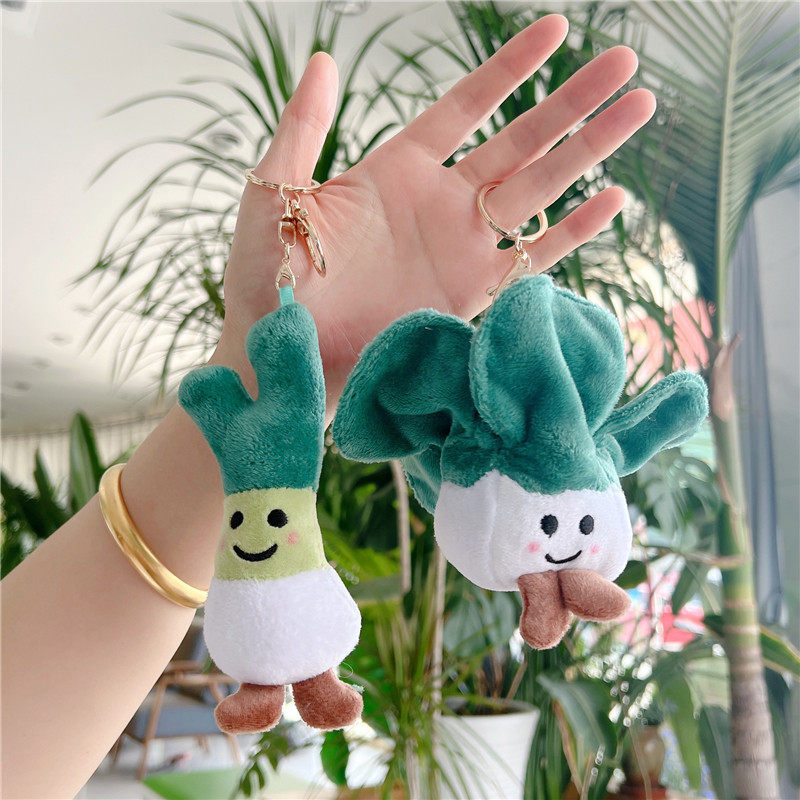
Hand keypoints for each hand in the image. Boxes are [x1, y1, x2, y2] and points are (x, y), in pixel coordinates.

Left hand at [216, 16, 654, 410]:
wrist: (284, 352)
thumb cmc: (265, 277)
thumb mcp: (274, 190)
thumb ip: (302, 127)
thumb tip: (321, 58)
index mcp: (397, 169)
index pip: (466, 106)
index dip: (510, 68)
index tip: (557, 29)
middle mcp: (440, 203)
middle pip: (520, 140)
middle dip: (573, 102)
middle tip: (626, 62)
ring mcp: (460, 249)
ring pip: (538, 190)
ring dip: (588, 151)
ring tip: (638, 110)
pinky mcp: (470, 296)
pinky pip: (531, 259)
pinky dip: (572, 232)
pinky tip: (613, 200)